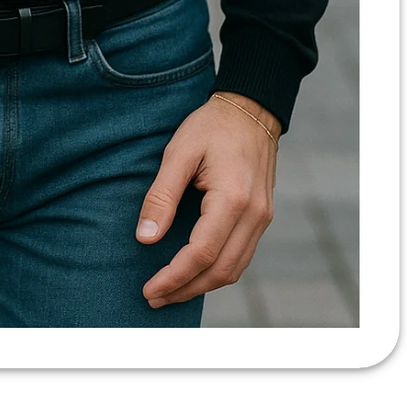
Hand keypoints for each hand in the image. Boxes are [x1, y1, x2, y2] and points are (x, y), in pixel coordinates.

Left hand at [136, 92, 279, 307]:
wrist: (250, 109)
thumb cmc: (211, 126)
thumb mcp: (179, 153)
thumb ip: (161, 196)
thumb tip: (145, 239)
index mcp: (233, 199)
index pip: (202, 254)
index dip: (174, 277)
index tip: (148, 289)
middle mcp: (254, 216)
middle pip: (220, 271)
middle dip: (185, 289)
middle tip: (153, 297)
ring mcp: (262, 219)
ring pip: (234, 269)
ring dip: (201, 285)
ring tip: (169, 291)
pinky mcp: (261, 218)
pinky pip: (241, 256)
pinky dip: (217, 271)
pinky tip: (194, 272)